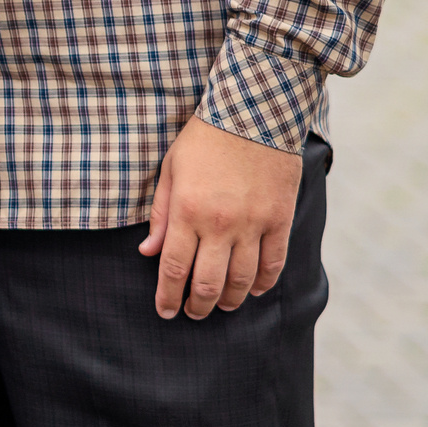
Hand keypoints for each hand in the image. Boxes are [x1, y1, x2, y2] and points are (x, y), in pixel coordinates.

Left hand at [139, 115, 304, 318]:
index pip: (174, 268)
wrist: (253, 112)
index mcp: (187, 211)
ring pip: (243, 280)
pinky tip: (255, 291)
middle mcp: (220, 223)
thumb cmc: (204, 139)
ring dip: (230, 300)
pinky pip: (274, 263)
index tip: (165, 310)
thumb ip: (161, 215)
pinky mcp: (279, 219)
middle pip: (208, 282)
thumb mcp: (171, 170)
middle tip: (192, 314)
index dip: (168, 296)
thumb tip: (148, 252)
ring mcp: (254, 224)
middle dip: (197, 306)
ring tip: (221, 306)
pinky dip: (264, 283)